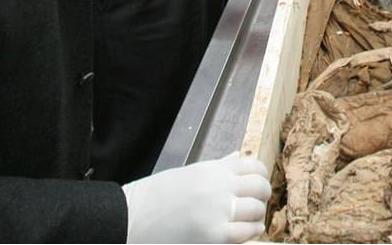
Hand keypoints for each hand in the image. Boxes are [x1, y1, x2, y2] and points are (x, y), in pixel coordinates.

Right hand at [123, 151, 270, 243]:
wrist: (129, 220)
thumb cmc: (155, 198)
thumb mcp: (188, 175)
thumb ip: (218, 167)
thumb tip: (239, 155)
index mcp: (211, 170)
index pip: (253, 165)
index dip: (261, 176)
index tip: (258, 184)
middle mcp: (217, 187)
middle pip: (259, 187)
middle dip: (262, 196)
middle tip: (257, 203)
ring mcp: (217, 212)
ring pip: (256, 210)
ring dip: (256, 216)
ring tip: (250, 220)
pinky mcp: (214, 237)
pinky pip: (246, 232)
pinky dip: (251, 232)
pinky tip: (246, 232)